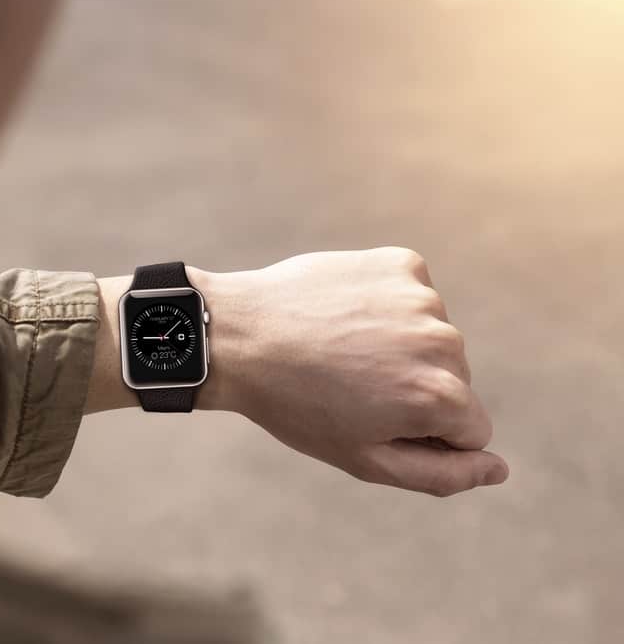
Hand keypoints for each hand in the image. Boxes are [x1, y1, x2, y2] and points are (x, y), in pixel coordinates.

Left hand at [195, 247, 507, 496]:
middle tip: (347, 385)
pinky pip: (414, 296)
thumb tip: (500, 470)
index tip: (371, 418)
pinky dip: (387, 307)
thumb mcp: (365, 459)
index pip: (472, 429)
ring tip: (340, 350)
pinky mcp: (402, 263)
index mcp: (441, 397)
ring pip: (434, 338)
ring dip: (398, 346)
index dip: (423, 432)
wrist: (238, 335)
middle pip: (456, 381)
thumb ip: (442, 474)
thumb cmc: (296, 406)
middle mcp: (443, 342)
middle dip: (413, 388)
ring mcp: (423, 297)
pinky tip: (345, 315)